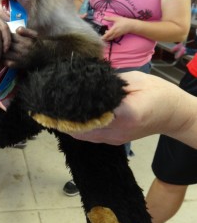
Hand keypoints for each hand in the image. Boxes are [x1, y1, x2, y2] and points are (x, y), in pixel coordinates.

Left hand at [3, 27, 38, 67]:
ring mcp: (21, 58)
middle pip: (6, 45)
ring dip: (0, 52)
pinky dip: (3, 60)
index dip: (4, 35)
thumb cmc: (37, 44)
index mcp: (26, 41)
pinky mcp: (20, 65)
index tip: (1, 35)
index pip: (10, 37)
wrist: (44, 56)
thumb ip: (26, 31)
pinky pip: (8, 63)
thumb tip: (17, 29)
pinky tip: (2, 57)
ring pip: (5, 54)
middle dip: (0, 43)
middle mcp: (23, 50)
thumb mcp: (35, 34)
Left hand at [63, 71, 181, 144]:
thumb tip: (86, 82)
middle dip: (63, 119)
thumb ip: (109, 83)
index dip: (71, 108)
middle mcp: (118, 130)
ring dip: (68, 125)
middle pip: (82, 129)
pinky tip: (69, 118)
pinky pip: (90, 137)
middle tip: (48, 106)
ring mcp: (115, 139)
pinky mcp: (115, 141)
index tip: (56, 99)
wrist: (173, 114)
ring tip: (54, 112)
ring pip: (83, 136)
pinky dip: (77, 128)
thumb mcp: (135, 80)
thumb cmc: (157, 92)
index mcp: (125, 112)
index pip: (92, 112)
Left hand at [101, 16, 131, 40]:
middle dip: (104, 38)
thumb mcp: (116, 19)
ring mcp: (117, 35)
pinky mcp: (119, 35)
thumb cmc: (124, 21)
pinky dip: (110, 37)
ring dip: (107, 38)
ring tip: (104, 36)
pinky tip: (109, 35)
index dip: (103, 37)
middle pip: (108, 38)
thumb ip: (109, 18)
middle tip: (101, 37)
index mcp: (113, 29)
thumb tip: (104, 17)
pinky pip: (113, 38)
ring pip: (110, 38)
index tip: (100, 38)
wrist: (131, 25)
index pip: (107, 35)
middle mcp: (115, 33)